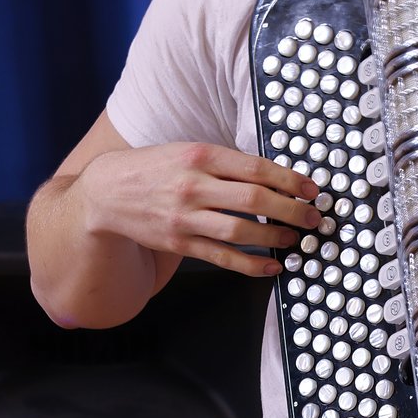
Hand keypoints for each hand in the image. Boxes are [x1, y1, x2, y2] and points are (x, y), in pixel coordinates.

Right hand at [77, 142, 321, 276]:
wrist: (106, 193)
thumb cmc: (154, 168)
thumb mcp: (187, 150)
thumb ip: (225, 162)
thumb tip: (272, 176)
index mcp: (200, 155)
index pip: (256, 168)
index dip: (289, 180)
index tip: (310, 189)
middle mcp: (193, 186)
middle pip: (254, 201)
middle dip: (291, 210)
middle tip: (312, 217)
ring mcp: (185, 218)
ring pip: (241, 232)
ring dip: (275, 238)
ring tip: (295, 238)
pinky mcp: (179, 243)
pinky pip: (222, 258)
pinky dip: (250, 265)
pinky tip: (271, 266)